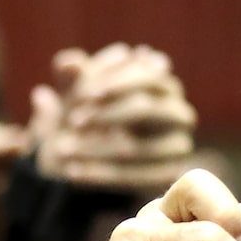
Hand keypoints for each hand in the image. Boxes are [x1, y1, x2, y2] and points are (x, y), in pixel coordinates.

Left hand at [31, 44, 196, 194]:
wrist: (84, 157)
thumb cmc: (84, 114)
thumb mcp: (74, 92)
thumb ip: (70, 74)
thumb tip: (66, 62)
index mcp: (161, 81)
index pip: (146, 74)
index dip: (114, 84)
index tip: (82, 96)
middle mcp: (178, 110)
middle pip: (146, 108)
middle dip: (107, 115)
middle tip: (73, 122)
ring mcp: (179, 144)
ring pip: (136, 147)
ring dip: (95, 149)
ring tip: (61, 151)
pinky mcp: (170, 174)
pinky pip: (135, 177)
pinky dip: (100, 175)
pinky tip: (72, 173)